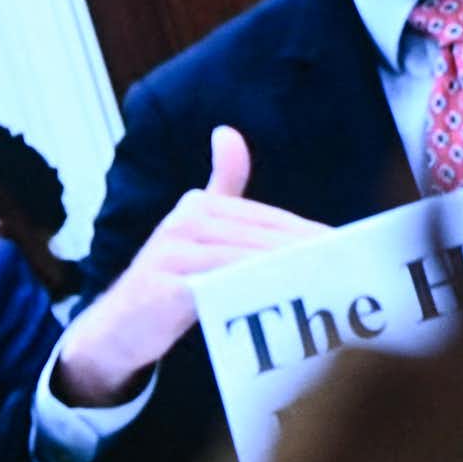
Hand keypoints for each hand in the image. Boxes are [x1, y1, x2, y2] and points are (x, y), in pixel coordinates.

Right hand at [51, 128, 325, 405]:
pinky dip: (250, 290)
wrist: (116, 329)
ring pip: (244, 258)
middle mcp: (185, 220)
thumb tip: (228, 132)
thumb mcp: (197, 231)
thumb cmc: (169, 280)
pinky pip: (217, 285)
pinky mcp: (163, 285)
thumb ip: (222, 187)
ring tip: (325, 281)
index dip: (308, 234)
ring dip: (287, 269)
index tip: (346, 248)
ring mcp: (171, 251)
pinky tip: (279, 299)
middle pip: (261, 236)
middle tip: (346, 264)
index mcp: (200, 205)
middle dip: (306, 250)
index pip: (268, 219)